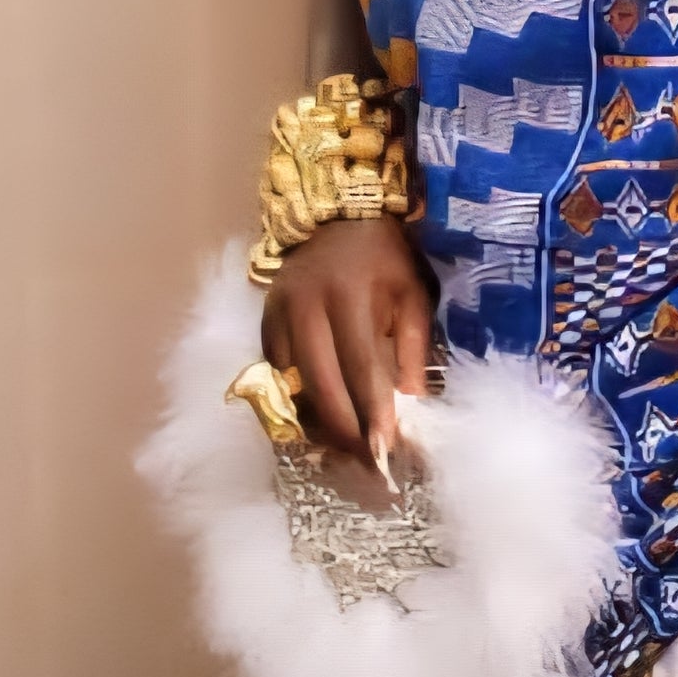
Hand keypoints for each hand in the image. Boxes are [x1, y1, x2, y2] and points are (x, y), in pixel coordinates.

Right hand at [261, 216, 432, 464]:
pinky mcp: (264, 320)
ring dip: (316, 421)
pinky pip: (275, 372)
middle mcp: (307, 306)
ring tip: (340, 448)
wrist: (337, 216)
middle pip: (320, 383)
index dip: (372, 411)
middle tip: (362, 459)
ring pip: (291, 383)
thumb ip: (412, 350)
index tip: (384, 448)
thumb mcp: (413, 296)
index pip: (360, 367)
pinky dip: (294, 400)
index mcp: (349, 295)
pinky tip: (316, 419)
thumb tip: (411, 405)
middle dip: (342, 428)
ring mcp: (279, 314)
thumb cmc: (385, 259)